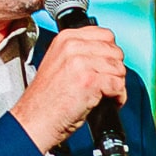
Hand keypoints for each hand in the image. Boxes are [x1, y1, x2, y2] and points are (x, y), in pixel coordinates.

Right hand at [16, 22, 125, 153]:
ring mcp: (81, 62)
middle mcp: (73, 46)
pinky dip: (118, 97)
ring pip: (119, 68)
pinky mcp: (89, 81)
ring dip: (118, 84)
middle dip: (116, 69)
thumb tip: (107, 55)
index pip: (105, 35)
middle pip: (115, 51)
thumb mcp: (59, 63)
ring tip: (107, 94)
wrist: (36, 120)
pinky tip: (109, 102)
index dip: (111, 52)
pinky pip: (118, 85)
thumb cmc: (47, 99)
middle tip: (107, 83)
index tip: (107, 66)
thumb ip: (81, 53)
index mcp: (66, 38)